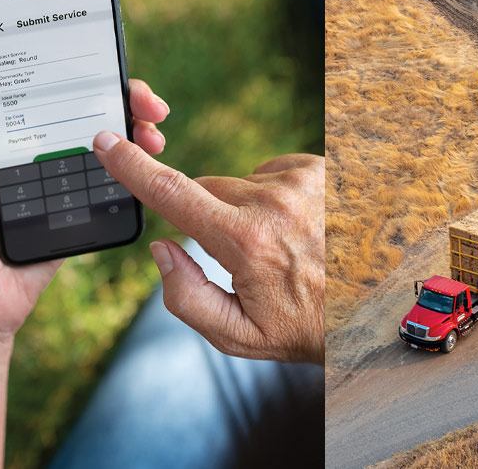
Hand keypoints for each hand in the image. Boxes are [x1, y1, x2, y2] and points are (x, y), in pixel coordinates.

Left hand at [0, 78, 168, 468]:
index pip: (36, 99)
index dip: (68, 78)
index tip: (98, 69)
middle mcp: (29, 159)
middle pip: (80, 115)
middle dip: (119, 100)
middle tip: (147, 103)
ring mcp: (58, 185)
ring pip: (102, 147)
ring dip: (133, 133)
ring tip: (154, 134)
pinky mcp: (78, 215)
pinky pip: (109, 188)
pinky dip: (133, 173)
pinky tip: (149, 164)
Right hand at [93, 134, 323, 364]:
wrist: (371, 309)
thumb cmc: (305, 327)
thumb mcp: (238, 334)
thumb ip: (186, 297)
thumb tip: (162, 248)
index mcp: (247, 241)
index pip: (173, 193)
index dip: (132, 167)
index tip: (106, 143)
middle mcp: (274, 202)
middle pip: (206, 190)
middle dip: (208, 218)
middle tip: (241, 258)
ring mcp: (303, 181)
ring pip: (241, 183)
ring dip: (246, 208)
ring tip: (280, 246)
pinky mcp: (322, 170)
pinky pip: (273, 173)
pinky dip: (274, 195)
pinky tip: (296, 227)